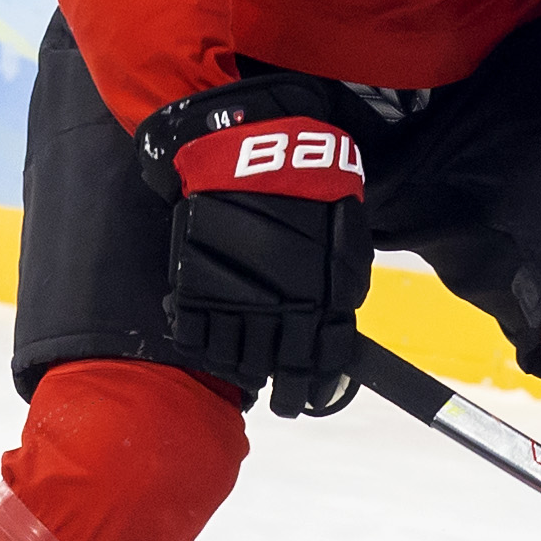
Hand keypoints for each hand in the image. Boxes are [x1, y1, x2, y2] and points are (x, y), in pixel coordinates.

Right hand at [135, 76, 372, 417]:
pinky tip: (211, 348)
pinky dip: (203, 347)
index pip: (326, 358)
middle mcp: (279, 304)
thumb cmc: (302, 172)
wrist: (242, 140)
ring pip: (239, 359)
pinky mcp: (194, 287)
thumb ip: (346, 269)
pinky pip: (197, 336)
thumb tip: (343, 308)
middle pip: (282, 369)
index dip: (319, 382)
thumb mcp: (345, 217)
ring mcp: (234, 299)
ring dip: (244, 369)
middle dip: (285, 391)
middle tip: (284, 400)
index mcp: (323, 292)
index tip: (313, 392)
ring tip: (248, 372)